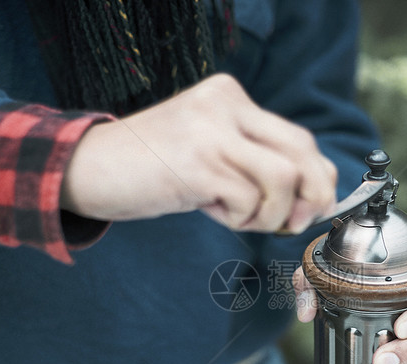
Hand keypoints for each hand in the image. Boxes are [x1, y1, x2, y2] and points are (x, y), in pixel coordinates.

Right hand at [61, 74, 337, 233]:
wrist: (88, 168)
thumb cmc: (154, 167)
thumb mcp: (211, 151)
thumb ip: (255, 162)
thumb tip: (314, 200)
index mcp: (230, 96)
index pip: (300, 138)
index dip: (318, 179)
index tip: (311, 208)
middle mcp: (225, 106)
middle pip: (302, 154)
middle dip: (309, 198)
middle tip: (291, 224)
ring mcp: (210, 133)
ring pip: (282, 179)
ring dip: (270, 214)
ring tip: (240, 216)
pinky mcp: (196, 165)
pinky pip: (247, 201)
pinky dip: (238, 218)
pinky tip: (209, 209)